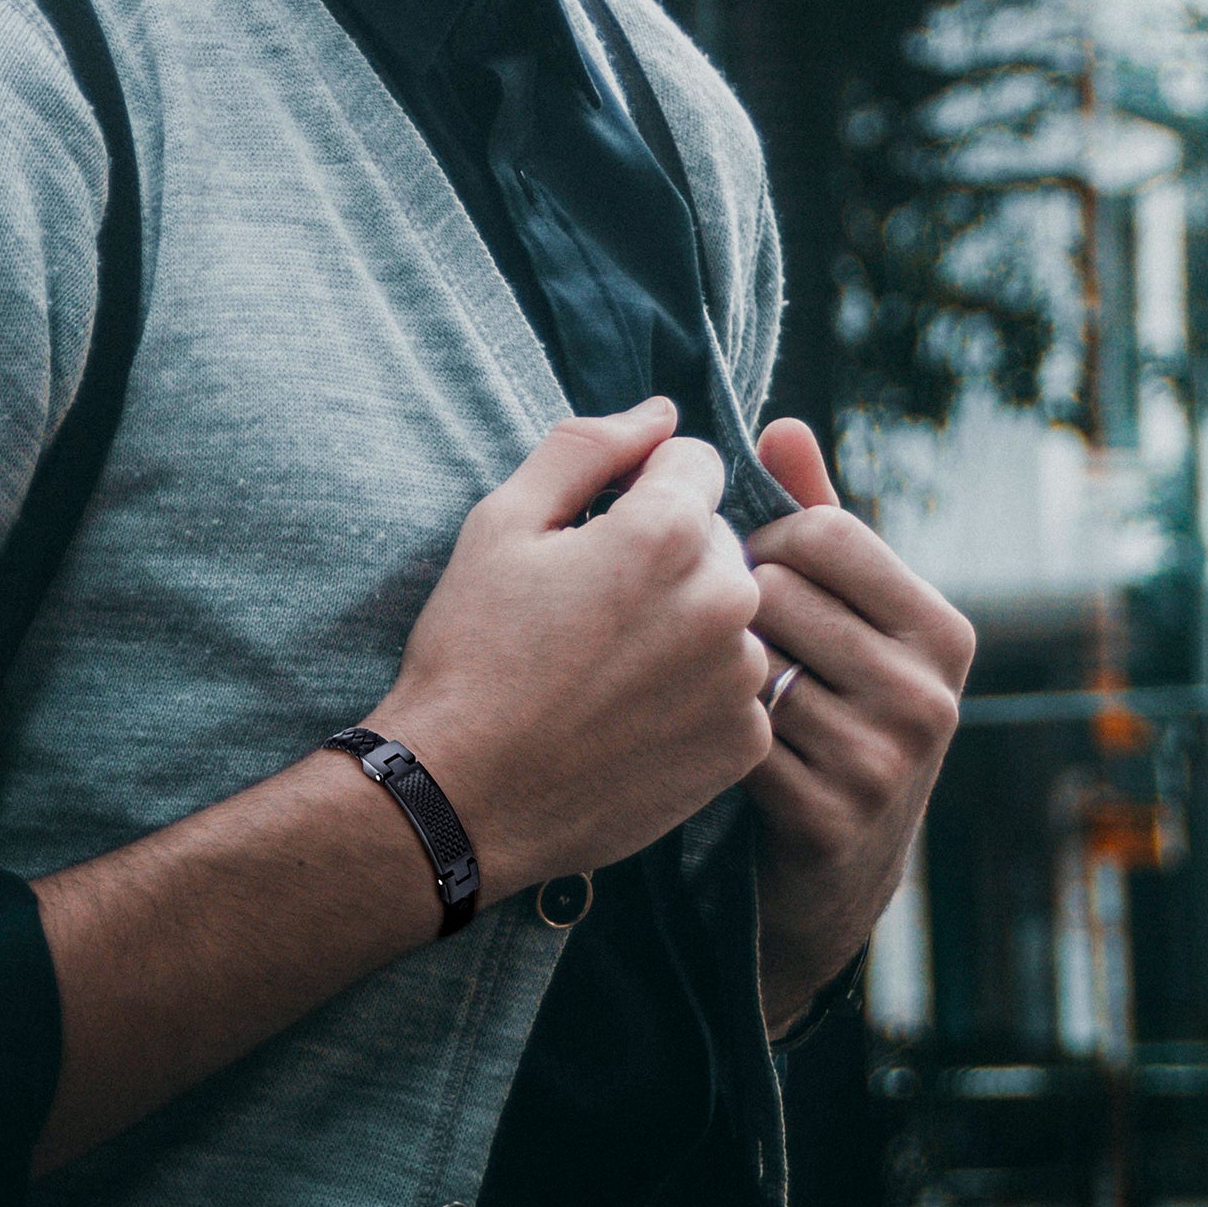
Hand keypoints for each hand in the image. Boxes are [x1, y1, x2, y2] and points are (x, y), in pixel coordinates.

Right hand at [367, 397, 771, 898]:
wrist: (463, 794)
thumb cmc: (473, 650)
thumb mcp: (504, 521)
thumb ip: (589, 447)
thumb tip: (659, 412)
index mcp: (669, 533)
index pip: (693, 461)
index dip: (637, 487)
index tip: (591, 534)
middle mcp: (726, 600)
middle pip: (716, 537)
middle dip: (665, 554)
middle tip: (588, 609)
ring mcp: (742, 678)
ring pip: (728, 612)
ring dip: (684, 622)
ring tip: (606, 666)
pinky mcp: (744, 742)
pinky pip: (735, 684)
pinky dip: (693, 690)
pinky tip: (629, 713)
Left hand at [742, 418, 974, 1032]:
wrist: (830, 878)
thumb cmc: (827, 711)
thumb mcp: (842, 616)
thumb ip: (814, 517)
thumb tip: (781, 423)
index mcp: (943, 629)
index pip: (823, 531)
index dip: (765, 544)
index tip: (750, 576)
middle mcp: (932, 694)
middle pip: (777, 590)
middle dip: (734, 609)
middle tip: (725, 644)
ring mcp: (889, 763)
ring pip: (750, 660)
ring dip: (718, 673)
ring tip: (720, 693)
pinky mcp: (834, 819)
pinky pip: (736, 736)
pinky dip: (711, 735)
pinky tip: (714, 748)